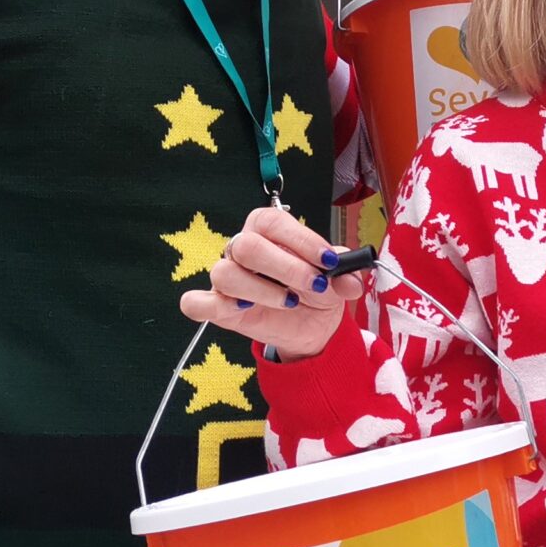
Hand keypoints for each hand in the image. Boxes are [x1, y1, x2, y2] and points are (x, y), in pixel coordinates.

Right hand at [181, 205, 368, 360]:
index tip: (329, 262)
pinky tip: (245, 310)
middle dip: (287, 267)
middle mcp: (242, 246)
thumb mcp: (338, 280)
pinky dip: (215, 306)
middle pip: (247, 246)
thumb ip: (345, 275)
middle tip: (316, 285)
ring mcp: (227, 276)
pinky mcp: (217, 306)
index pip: (273, 222)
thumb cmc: (318, 288)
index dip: (302, 240)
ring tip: (290, 301)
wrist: (311, 323)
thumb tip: (350, 279)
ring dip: (262, 290)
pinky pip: (195, 303)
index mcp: (268, 228)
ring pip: (224, 273)